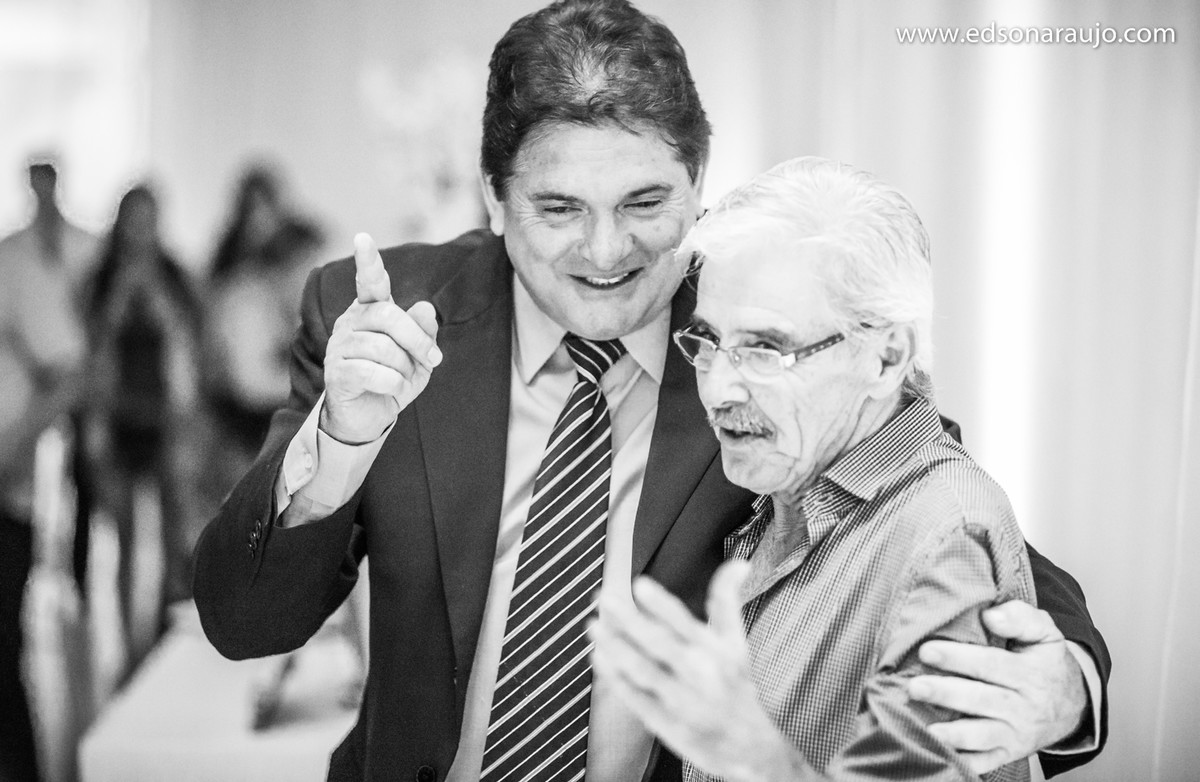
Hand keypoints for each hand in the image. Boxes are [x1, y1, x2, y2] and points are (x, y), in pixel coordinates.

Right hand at [320, 233, 441, 442]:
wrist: (369, 418)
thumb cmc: (393, 379)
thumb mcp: (418, 356)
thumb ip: (424, 332)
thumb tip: (426, 308)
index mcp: (371, 311)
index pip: (370, 282)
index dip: (368, 262)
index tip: (363, 238)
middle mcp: (351, 322)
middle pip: (389, 316)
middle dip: (417, 340)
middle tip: (434, 359)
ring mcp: (339, 347)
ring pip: (383, 348)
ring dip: (404, 367)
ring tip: (403, 378)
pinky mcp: (335, 373)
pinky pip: (373, 372)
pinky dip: (394, 384)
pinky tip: (393, 390)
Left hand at [589, 561, 806, 781]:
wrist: (747, 746)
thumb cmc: (736, 686)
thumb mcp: (737, 642)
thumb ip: (728, 601)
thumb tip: (739, 562)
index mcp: (714, 651)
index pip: (685, 623)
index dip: (661, 604)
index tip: (639, 584)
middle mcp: (698, 674)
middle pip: (658, 644)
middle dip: (628, 621)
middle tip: (603, 599)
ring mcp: (679, 700)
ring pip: (642, 670)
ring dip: (615, 648)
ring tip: (593, 625)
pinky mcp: (664, 722)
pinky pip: (635, 697)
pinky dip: (616, 678)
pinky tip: (599, 658)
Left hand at [907, 600, 1088, 773]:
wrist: (1072, 706)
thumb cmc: (1046, 662)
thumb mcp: (1045, 632)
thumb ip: (1020, 617)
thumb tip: (991, 616)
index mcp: (1030, 674)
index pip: (991, 664)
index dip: (958, 658)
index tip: (927, 651)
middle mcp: (1023, 707)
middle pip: (982, 700)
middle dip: (946, 694)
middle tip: (915, 687)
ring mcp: (1015, 734)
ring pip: (982, 735)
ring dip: (953, 733)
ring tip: (925, 727)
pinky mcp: (1007, 753)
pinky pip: (984, 762)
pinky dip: (963, 761)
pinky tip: (938, 753)